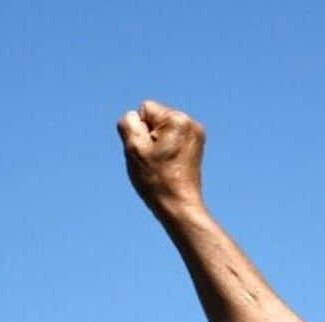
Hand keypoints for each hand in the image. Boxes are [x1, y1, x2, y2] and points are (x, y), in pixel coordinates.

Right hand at [117, 100, 205, 219]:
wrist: (180, 207)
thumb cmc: (157, 180)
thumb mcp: (133, 148)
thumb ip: (128, 123)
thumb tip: (135, 117)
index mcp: (177, 119)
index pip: (144, 109)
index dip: (139, 131)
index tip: (150, 152)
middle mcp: (191, 123)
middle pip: (154, 119)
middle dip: (149, 137)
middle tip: (156, 161)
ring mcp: (196, 135)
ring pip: (161, 130)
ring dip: (156, 145)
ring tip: (164, 165)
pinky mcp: (196, 147)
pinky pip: (171, 140)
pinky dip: (166, 151)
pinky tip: (170, 167)